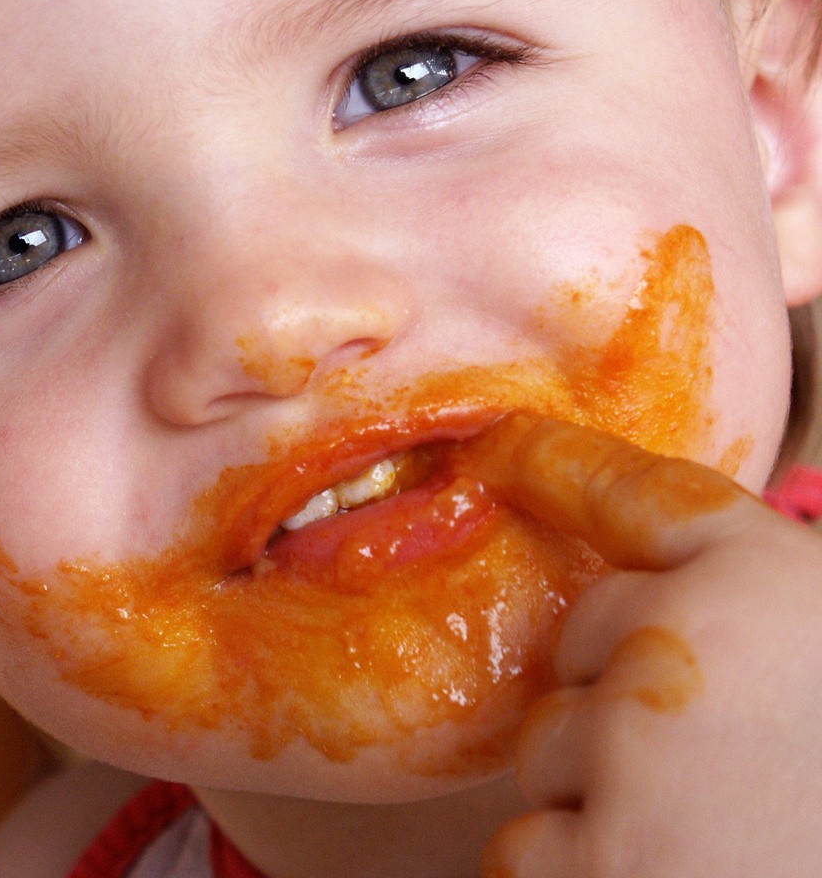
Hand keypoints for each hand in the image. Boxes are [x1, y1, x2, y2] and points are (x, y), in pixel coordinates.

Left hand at [471, 413, 821, 877]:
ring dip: (599, 792)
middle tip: (717, 763)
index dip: (561, 464)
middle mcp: (688, 647)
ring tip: (711, 839)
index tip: (506, 446)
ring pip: (547, 747)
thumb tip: (661, 603)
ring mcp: (634, 751)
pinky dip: (575, 876)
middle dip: (617, 689)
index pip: (642, 496)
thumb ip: (759, 624)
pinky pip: (524, 851)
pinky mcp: (601, 863)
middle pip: (581, 637)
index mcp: (775, 588)